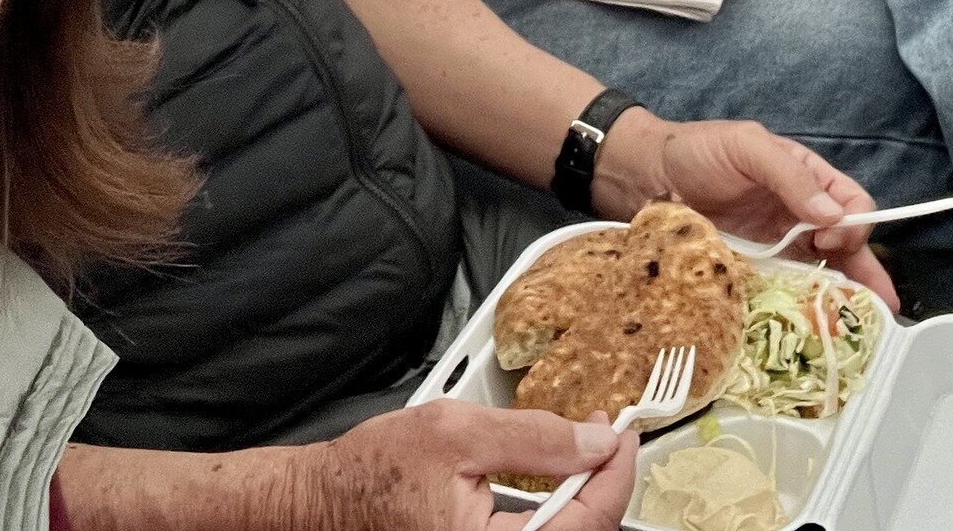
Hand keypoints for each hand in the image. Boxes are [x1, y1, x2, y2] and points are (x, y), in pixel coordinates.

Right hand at [288, 401, 637, 529]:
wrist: (329, 500)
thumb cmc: (378, 472)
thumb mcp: (458, 431)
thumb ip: (533, 436)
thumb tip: (594, 440)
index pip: (588, 522)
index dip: (616, 474)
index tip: (624, 434)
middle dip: (601, 480)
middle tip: (603, 434)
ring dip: (580, 495)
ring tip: (579, 450)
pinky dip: (554, 509)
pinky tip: (550, 479)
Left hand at [593, 110, 899, 309]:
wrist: (645, 177)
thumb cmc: (698, 151)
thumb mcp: (747, 147)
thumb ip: (789, 174)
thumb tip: (832, 215)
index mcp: (806, 179)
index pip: (851, 203)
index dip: (853, 224)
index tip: (831, 239)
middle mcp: (798, 217)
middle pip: (845, 249)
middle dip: (865, 277)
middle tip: (874, 310)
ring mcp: (777, 250)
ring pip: (821, 278)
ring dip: (840, 303)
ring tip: (859, 334)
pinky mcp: (753, 275)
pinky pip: (785, 295)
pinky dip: (801, 313)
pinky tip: (811, 335)